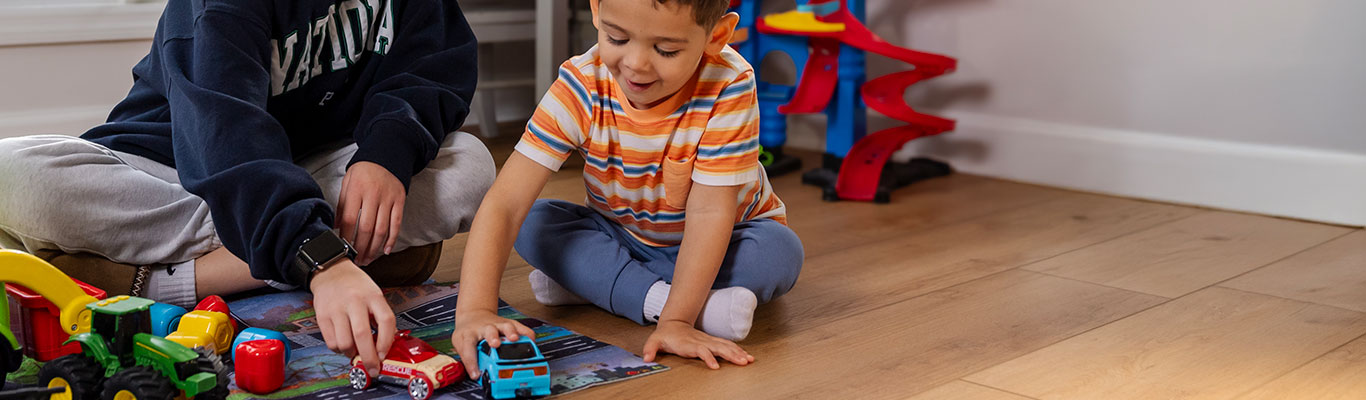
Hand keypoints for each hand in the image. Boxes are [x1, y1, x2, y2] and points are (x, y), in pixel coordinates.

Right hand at [310, 259, 395, 376]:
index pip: (386, 320)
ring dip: (352, 354)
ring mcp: (337, 309)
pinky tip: (344, 344)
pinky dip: (339, 349)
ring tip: (355, 351)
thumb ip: (381, 317)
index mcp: (373, 296)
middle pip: (362, 335)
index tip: (384, 355)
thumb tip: (386, 346)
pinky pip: (331, 342)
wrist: (331, 272)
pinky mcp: (322, 316)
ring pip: (344, 343)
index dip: (387, 342)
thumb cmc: (357, 287)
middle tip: (372, 369)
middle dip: (369, 358)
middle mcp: (355, 301)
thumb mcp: (375, 295)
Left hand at [337, 161, 405, 265]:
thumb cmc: (363, 172)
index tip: (343, 249)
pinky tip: (386, 250)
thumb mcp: (347, 183)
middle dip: (360, 248)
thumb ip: (341, 205)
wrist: (386, 156)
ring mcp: (388, 199)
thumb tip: (335, 228)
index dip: (346, 237)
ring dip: (374, 248)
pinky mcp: (399, 201)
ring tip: (368, 259)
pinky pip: (396, 224)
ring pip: (381, 229)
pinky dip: (392, 240)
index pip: (349, 219)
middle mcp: (373, 195)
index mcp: (356, 190)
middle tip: (356, 260)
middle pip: (366, 228)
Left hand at [451, 309, 534, 378]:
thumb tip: (478, 377)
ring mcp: (498, 325)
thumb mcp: (461, 344)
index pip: (468, 348)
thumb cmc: (468, 332)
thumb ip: (468, 360)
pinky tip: (530, 341)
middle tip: (495, 344)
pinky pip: (520, 327)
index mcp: (469, 335)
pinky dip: (526, 334)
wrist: (474, 315)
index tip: (476, 374)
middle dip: (493, 338)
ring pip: (506, 326)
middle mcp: (485, 328)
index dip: (471, 362)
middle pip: (489, 331)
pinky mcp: (509, 324)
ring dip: (510, 332)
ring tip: (514, 339)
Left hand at [642, 320, 754, 368]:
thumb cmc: (666, 335)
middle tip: (742, 362)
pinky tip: (746, 356)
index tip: (715, 366)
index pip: (701, 350)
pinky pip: (728, 346)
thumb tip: (646, 358)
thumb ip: (650, 348)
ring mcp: (709, 341)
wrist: (674, 322)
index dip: (708, 357)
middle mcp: (702, 341)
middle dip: (731, 355)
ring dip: (737, 353)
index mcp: (690, 343)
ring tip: (748, 360)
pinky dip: (738, 351)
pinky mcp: (713, 342)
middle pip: (719, 347)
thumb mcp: (655, 340)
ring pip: (726, 346)